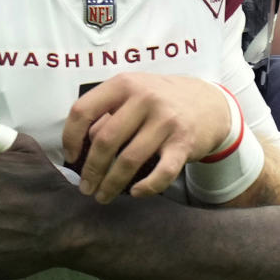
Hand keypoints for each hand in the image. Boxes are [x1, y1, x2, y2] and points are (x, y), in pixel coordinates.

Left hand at [62, 73, 231, 202]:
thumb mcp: (131, 93)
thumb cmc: (160, 100)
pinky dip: (147, 187)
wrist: (209, 103)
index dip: (71, 137)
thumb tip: (80, 146)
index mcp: (124, 84)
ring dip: (112, 184)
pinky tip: (136, 193)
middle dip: (91, 170)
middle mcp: (145, 99)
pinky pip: (162, 172)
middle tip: (85, 187)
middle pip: (105, 141)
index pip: (83, 110)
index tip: (71, 157)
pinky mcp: (184, 143)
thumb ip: (106, 113)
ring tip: (103, 195)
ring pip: (129, 160)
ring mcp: (166, 121)